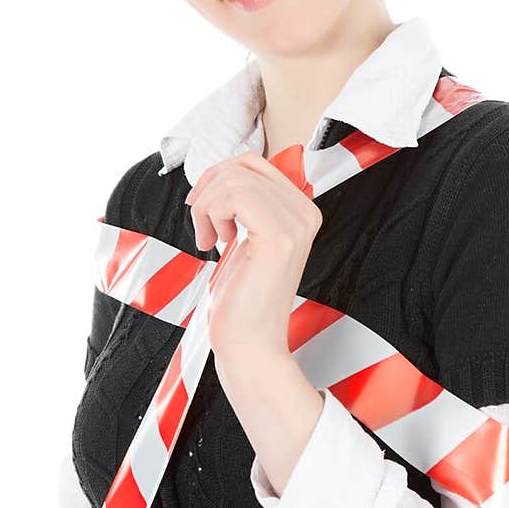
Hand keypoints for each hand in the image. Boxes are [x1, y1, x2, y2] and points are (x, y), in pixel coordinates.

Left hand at [185, 151, 322, 361]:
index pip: (255, 162)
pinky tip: (214, 243)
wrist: (249, 344)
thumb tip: (220, 173)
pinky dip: (211, 214)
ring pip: (235, 179)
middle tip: (202, 226)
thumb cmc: (242, 298)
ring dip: (206, 206)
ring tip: (208, 238)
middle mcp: (306, 213)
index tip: (204, 207)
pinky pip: (234, 196)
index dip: (218, 176)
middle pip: (243, 166)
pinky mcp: (279, 238)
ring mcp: (297, 224)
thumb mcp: (245, 238)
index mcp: (302, 210)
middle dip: (208, 190)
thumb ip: (244, 204)